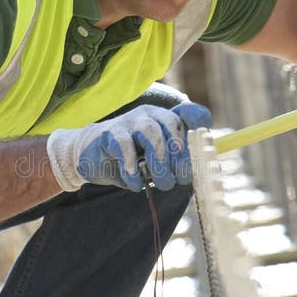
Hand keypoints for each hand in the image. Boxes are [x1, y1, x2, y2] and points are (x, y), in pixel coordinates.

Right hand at [46, 102, 211, 191]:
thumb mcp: (156, 163)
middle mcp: (149, 115)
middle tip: (178, 181)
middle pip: (173, 126)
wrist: (92, 157)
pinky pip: (125, 146)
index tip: (204, 144)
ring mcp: (129, 121)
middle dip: (180, 157)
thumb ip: (175, 164)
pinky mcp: (110, 133)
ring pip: (151, 134)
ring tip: (159, 183)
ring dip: (159, 163)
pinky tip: (135, 182)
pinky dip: (133, 168)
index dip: (200, 124)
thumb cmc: (131, 161)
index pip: (188, 113)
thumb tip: (195, 175)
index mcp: (165, 119)